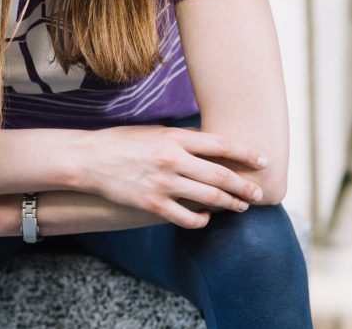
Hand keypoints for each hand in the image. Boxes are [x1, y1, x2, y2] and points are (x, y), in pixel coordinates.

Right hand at [76, 124, 268, 228]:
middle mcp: (172, 160)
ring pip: (208, 197)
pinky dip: (202, 220)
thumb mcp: (154, 131)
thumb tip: (210, 143)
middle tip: (258, 194)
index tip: (262, 161)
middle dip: (244, 186)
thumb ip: (182, 139)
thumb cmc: (122, 141)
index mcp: (174, 138)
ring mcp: (163, 184)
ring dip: (229, 204)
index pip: (220, 144)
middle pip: (221, 175)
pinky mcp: (152, 204)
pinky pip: (186, 217)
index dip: (246, 153)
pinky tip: (207, 219)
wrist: (89, 159)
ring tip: (241, 207)